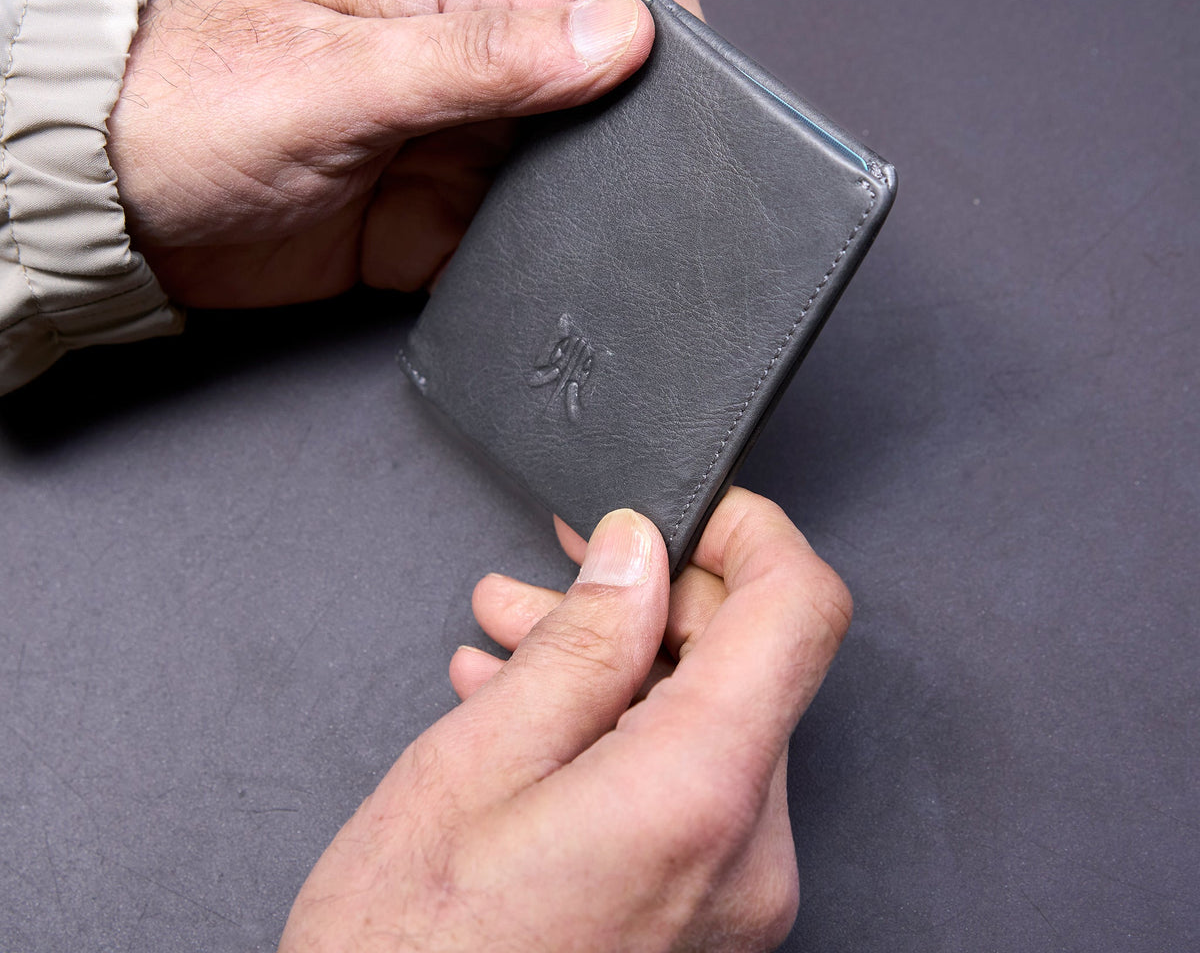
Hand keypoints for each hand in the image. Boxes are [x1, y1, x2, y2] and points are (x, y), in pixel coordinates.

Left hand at [106, 0, 699, 306]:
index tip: (693, 99)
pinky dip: (548, 265)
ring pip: (577, 175)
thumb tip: (618, 38)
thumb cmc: (194, 107)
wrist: (114, 208)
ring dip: (601, 206)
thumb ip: (481, 58)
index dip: (663, 33)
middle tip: (666, 185)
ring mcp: (461, 154)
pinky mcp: (441, 229)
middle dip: (647, 132)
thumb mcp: (342, 74)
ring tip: (619, 237)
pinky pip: (525, 248)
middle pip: (607, 88)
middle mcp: (472, 71)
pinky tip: (558, 280)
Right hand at [279, 489, 851, 952]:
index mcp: (698, 795)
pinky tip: (534, 714)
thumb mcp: (472, 769)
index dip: (749, 531)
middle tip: (546, 583)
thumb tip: (634, 554)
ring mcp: (734, 895)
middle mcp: (746, 853)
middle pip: (746, 659)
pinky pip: (690, 779)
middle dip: (646, 599)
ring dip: (619, 662)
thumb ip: (577, 646)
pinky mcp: (706, 915)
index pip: (797, 611)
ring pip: (708, 715)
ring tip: (513, 644)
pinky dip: (622, 726)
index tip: (688, 506)